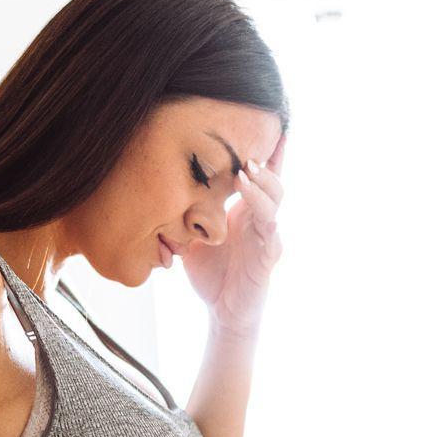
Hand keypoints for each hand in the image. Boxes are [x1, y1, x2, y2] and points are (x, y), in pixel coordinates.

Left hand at [180, 131, 286, 339]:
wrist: (222, 312)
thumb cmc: (210, 273)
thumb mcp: (192, 236)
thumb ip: (187, 213)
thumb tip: (162, 185)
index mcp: (244, 210)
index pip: (257, 176)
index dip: (264, 152)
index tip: (263, 124)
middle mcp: (260, 219)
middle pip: (272, 181)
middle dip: (264, 162)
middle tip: (247, 147)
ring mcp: (267, 237)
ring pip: (274, 203)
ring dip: (262, 185)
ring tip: (247, 169)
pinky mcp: (268, 258)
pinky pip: (272, 235)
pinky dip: (266, 219)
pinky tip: (257, 209)